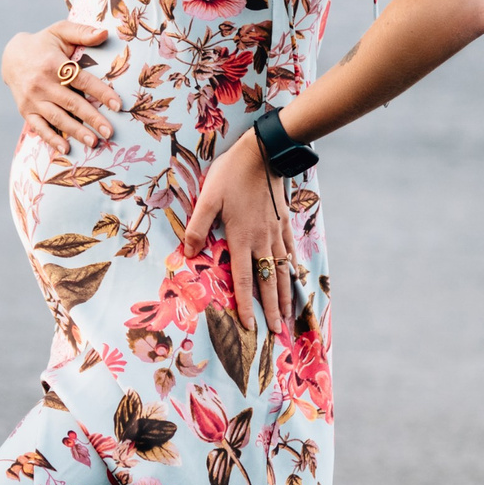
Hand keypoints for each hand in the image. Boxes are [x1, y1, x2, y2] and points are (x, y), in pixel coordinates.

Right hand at [5, 21, 120, 154]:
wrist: (12, 56)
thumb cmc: (44, 43)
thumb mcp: (60, 31)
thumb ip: (82, 32)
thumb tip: (105, 33)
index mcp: (54, 64)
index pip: (82, 80)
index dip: (100, 92)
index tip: (117, 105)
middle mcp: (41, 83)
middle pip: (71, 103)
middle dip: (92, 118)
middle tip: (110, 132)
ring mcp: (32, 98)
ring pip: (57, 117)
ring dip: (75, 132)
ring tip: (93, 142)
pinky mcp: (25, 110)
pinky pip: (39, 127)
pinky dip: (51, 139)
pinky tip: (65, 149)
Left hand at [184, 131, 296, 333]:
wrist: (264, 152)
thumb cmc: (231, 174)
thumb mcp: (208, 197)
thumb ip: (198, 226)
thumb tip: (188, 253)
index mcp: (242, 237)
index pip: (244, 279)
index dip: (246, 305)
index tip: (250, 326)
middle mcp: (262, 240)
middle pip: (268, 281)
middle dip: (271, 309)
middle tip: (276, 331)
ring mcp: (276, 232)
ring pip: (282, 270)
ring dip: (285, 294)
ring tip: (288, 314)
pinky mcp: (284, 221)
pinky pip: (290, 250)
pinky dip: (293, 268)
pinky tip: (294, 277)